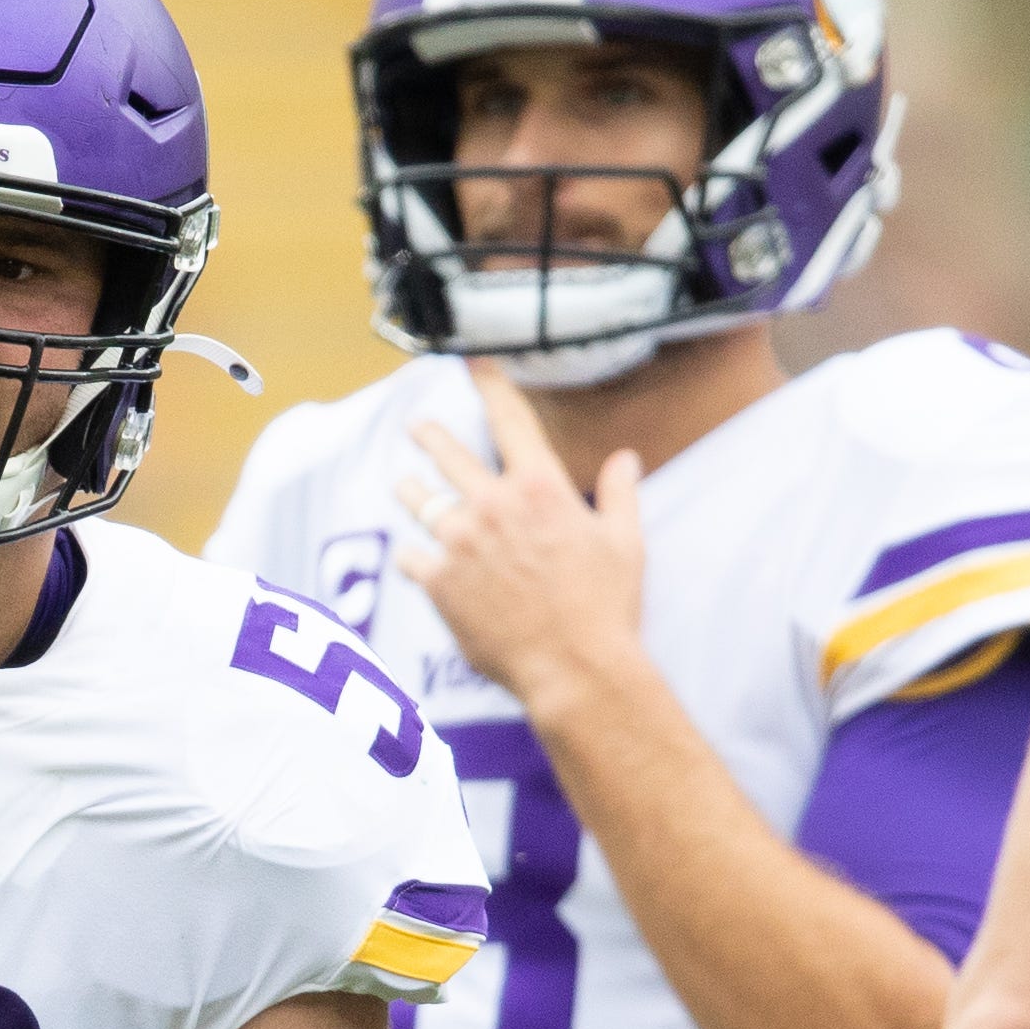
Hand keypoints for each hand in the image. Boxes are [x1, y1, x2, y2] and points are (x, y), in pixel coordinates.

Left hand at [393, 378, 647, 713]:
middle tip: (419, 427)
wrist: (575, 667)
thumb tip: (626, 459)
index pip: (510, 419)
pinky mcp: (439, 583)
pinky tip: (410, 555)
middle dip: (431, 436)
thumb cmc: (606, 607)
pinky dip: (412, 554)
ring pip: (420, 502)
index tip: (472, 361)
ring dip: (411, 491)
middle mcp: (493, 505)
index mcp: (539, 487)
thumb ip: (620, 495)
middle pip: (449, 456)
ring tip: (403, 485)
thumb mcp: (625, 543)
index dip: (489, 383)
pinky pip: (411, 557)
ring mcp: (460, 543)